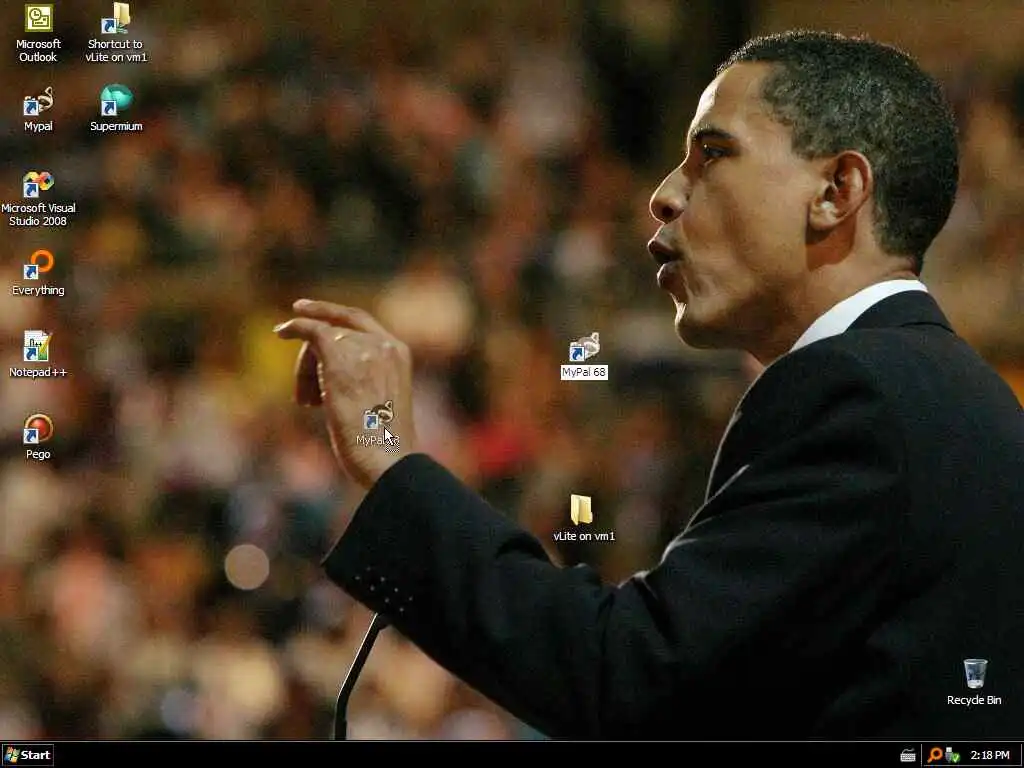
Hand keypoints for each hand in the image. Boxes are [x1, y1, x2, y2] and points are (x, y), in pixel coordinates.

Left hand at [274, 299, 416, 488]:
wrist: (387, 460)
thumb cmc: (381, 446)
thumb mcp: (380, 403)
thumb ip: (363, 380)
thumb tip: (326, 380)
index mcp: (399, 354)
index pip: (361, 322)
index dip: (333, 313)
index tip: (305, 311)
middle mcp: (384, 345)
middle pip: (337, 330)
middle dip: (314, 355)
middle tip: (305, 395)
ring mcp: (364, 349)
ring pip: (321, 337)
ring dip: (305, 368)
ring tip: (308, 404)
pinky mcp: (340, 357)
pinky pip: (311, 330)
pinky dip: (294, 327)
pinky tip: (281, 332)